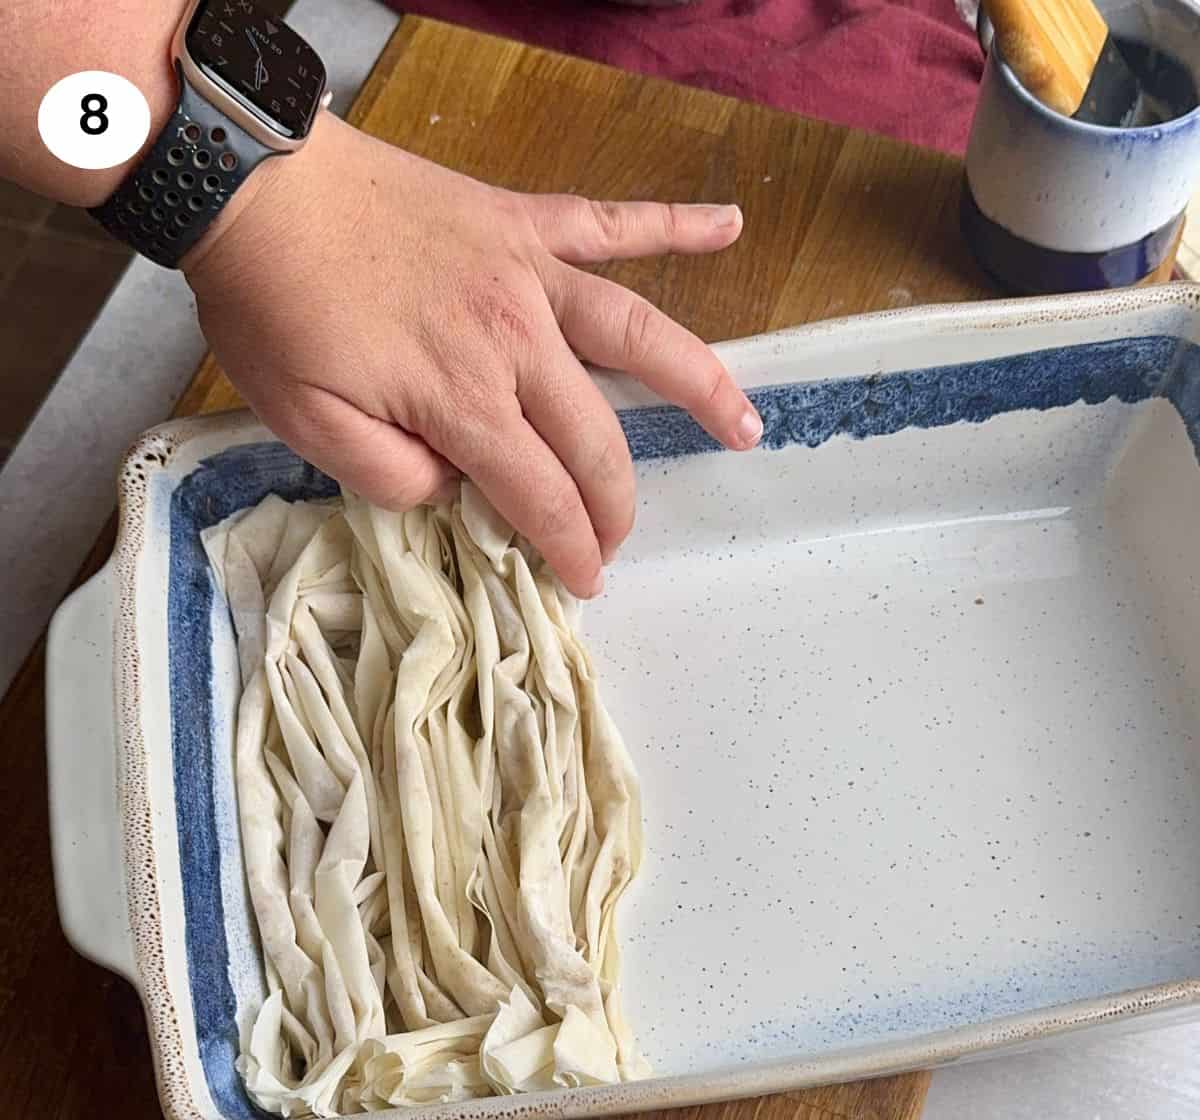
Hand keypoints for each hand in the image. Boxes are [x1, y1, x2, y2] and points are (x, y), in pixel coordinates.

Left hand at [184, 114, 760, 597]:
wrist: (254, 185)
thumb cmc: (273, 309)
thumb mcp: (306, 424)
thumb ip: (390, 476)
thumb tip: (456, 487)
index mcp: (462, 400)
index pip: (538, 495)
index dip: (569, 548)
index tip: (586, 582)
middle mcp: (516, 340)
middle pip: (594, 439)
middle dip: (615, 503)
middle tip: (618, 538)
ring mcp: (529, 275)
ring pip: (638, 335)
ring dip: (700, 384)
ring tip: (746, 425)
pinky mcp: (523, 222)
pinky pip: (613, 222)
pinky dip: (676, 222)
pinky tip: (731, 224)